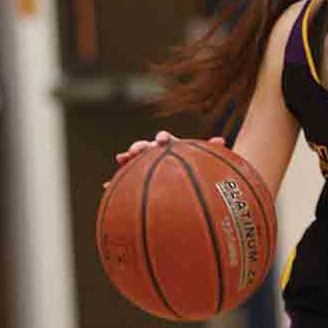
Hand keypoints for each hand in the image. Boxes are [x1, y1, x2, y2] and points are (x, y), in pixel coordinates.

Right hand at [104, 132, 225, 186]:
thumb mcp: (207, 161)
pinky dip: (117, 182)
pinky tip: (106, 188)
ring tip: (121, 159)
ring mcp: (147, 165)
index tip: (161, 140)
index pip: (166, 140)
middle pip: (146, 147)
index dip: (163, 139)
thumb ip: (211, 152)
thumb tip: (222, 141)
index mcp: (173, 148)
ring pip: (134, 161)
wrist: (193, 178)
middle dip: (140, 147)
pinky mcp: (139, 178)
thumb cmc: (200, 169)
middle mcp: (158, 153)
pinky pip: (127, 180)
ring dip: (127, 159)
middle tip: (135, 150)